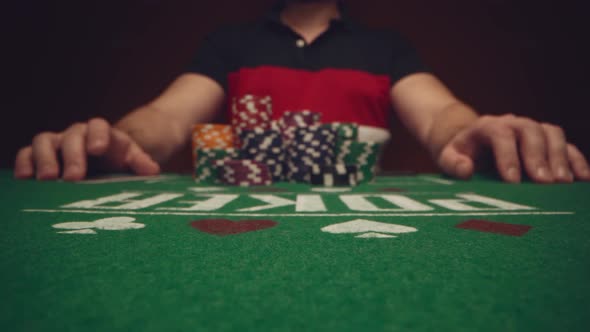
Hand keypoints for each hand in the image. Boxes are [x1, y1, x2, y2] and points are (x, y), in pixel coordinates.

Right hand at [14, 118, 159, 180]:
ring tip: (47, 179)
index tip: (98, 149)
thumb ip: (141, 163)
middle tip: (73, 177)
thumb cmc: (118, 162)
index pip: (99, 127)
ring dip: (45, 159)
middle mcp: (77, 136)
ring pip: (44, 141)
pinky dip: (24, 163)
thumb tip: (152, 170)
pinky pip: (26, 154)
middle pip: (71, 137)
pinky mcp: (40, 156)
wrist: (104, 164)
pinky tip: (25, 179)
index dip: (98, 135)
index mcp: (102, 134)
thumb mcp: (132, 161)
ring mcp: (57, 145)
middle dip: (72, 156)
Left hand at [436, 114, 589, 182]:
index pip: (500, 135)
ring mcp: (534, 130)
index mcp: (487, 126)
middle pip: (531, 132)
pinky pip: (567, 145)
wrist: (474, 145)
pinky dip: (576, 160)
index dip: (507, 156)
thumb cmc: (461, 155)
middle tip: (545, 183)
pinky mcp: (549, 141)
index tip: (512, 181)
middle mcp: (513, 123)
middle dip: (538, 157)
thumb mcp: (448, 158)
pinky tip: (584, 179)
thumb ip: (452, 164)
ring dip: (560, 157)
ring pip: (552, 134)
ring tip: (563, 183)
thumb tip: (466, 169)